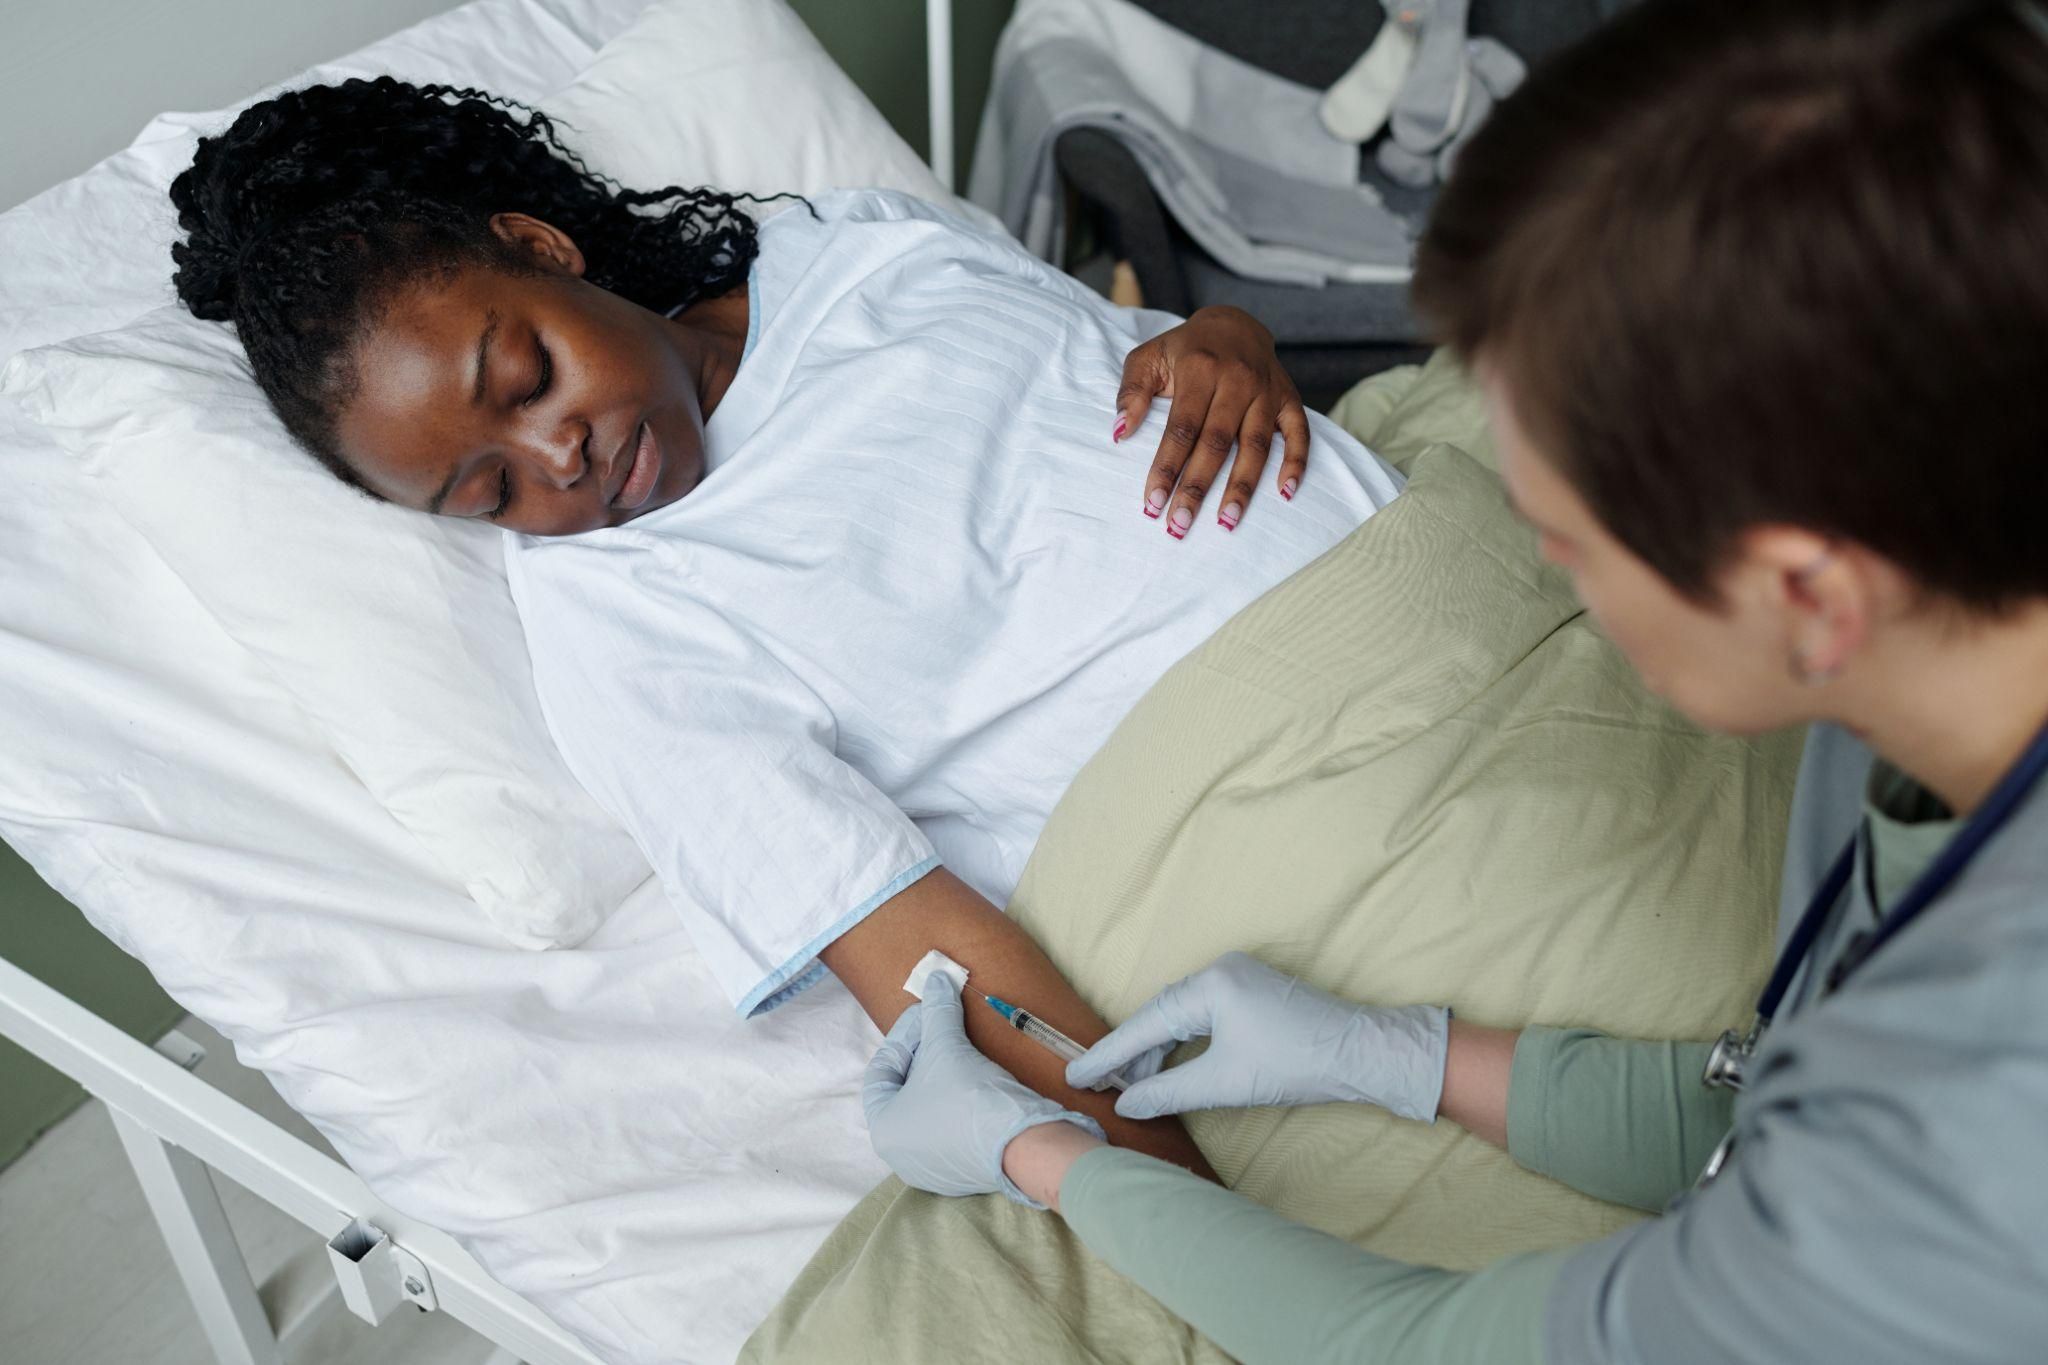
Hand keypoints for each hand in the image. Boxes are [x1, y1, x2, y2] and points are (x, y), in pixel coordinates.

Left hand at [862, 973, 1106, 1206]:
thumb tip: (936, 977)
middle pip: (906, 1089)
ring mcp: (932, 1167)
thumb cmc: (970, 1098)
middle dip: (925, 1054)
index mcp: (884, 1129)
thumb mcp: (948, 1047)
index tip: (927, 1015)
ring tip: (961, 1050)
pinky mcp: (962, 1170)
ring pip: (930, 1108)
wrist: (1024, 1145)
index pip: (881, 1070)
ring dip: (944, 1076)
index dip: (903, 1035)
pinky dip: (959, 1100)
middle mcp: (901, 1154)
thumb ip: (937, 1011)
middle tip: (944, 1029)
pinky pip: (952, 1126)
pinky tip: (976, 1081)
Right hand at [1066, 952, 1449, 1122]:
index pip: (1145, 1023)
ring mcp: (1239, 976)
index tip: (1075, 1075)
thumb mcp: (1224, 1083)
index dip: (1109, 1054)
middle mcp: (1220, 969)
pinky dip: (1183, 1039)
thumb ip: (1167, 1091)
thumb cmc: (1297, 1065)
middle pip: (1159, 1014)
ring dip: (1157, 1048)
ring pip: (1181, 1013)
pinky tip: (1171, 1065)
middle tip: (1100, 1086)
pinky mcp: (1253, 989)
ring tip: (1133, 1085)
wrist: (1364, 1053)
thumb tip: (1126, 1105)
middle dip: (1130, 1052)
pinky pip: (1202, 1012)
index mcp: (1210, 985)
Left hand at [1115, 306, 1310, 538]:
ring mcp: (1267, 391)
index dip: (1166, 467)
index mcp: (1200, 368)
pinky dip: (1296, 462)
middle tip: (1180, 524)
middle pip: (1216, 443)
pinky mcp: (1289, 399)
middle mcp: (1237, 380)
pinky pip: (1298, 433)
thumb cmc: (1183, 350)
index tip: (1152, 503)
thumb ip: (1131, 392)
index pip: (1181, 428)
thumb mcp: (1148, 357)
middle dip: (1197, 487)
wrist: (1233, 323)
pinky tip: (1285, 493)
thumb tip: (1119, 433)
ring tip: (1227, 522)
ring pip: (1255, 445)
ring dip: (1242, 487)